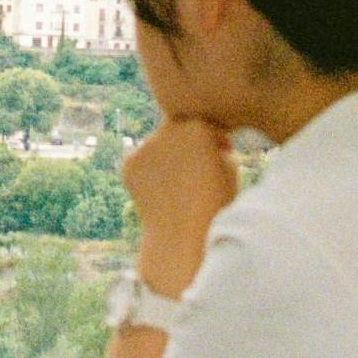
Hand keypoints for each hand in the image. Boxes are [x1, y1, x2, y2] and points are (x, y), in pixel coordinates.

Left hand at [121, 118, 237, 293]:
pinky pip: (141, 161)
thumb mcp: (228, 165)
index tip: (219, 158)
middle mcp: (168, 129)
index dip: (212, 139)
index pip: (203, 123)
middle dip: (185, 143)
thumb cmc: (215, 201)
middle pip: (177, 129)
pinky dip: (149, 173)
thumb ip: (215, 141)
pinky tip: (161, 193)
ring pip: (157, 145)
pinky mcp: (128, 163)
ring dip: (166, 157)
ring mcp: (145, 146)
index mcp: (198, 126)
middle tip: (194, 172)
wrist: (185, 235)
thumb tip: (204, 132)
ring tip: (179, 187)